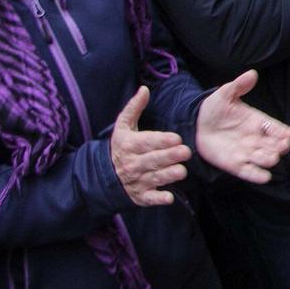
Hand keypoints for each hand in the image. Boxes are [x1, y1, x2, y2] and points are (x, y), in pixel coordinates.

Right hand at [110, 86, 191, 207]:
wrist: (104, 174)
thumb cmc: (121, 146)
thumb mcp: (123, 126)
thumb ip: (134, 108)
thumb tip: (144, 89)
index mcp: (130, 145)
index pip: (146, 142)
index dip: (161, 140)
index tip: (176, 138)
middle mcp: (133, 163)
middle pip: (153, 160)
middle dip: (169, 156)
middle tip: (185, 152)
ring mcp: (137, 181)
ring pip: (155, 178)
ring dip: (168, 176)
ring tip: (182, 171)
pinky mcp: (141, 196)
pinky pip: (150, 198)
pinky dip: (159, 199)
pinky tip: (169, 197)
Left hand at [193, 70, 289, 185]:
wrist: (195, 124)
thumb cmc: (214, 109)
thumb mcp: (224, 94)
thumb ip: (238, 86)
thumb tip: (252, 73)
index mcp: (258, 122)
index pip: (276, 128)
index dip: (283, 131)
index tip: (288, 134)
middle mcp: (256, 138)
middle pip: (274, 145)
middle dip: (280, 147)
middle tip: (281, 146)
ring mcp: (246, 152)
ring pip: (264, 158)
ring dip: (269, 159)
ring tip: (271, 158)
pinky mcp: (235, 164)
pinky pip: (248, 172)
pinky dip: (257, 175)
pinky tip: (264, 177)